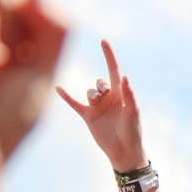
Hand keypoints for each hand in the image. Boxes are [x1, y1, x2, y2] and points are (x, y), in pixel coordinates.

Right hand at [55, 40, 148, 171]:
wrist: (123, 151)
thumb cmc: (132, 131)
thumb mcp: (133, 112)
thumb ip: (130, 95)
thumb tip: (125, 76)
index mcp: (121, 93)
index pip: (114, 69)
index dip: (109, 55)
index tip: (103, 41)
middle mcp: (109, 98)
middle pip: (100, 81)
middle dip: (100, 85)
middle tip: (104, 94)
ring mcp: (97, 107)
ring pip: (89, 92)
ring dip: (92, 95)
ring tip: (97, 103)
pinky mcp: (88, 117)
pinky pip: (74, 104)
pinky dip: (66, 97)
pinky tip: (58, 88)